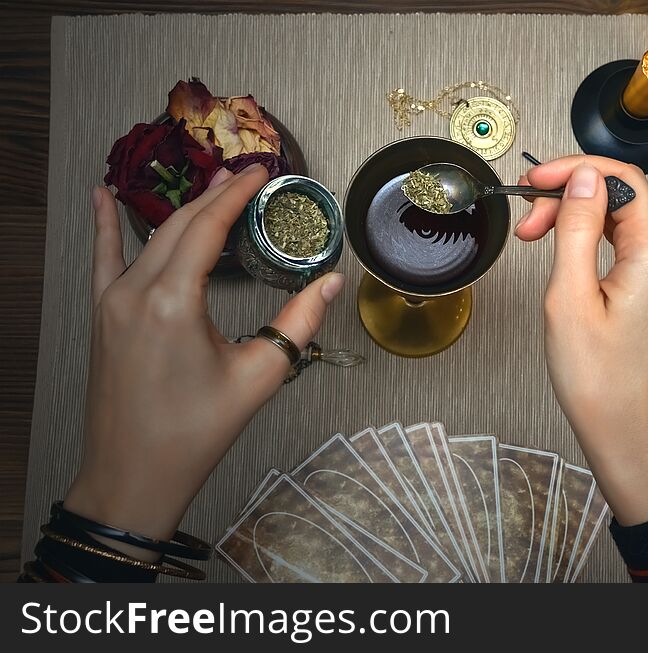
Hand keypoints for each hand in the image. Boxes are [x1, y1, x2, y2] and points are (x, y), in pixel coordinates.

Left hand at [64, 164, 344, 552]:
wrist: (133, 475)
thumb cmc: (195, 433)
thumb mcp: (258, 377)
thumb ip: (298, 322)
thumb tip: (331, 281)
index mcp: (173, 303)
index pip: (207, 228)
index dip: (235, 196)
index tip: (258, 172)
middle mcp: (135, 292)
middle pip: (180, 226)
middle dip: (214, 196)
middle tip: (245, 177)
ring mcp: (112, 303)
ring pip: (150, 238)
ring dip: (182, 209)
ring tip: (211, 185)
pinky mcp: (102, 317)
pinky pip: (104, 259)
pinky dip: (106, 226)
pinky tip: (100, 196)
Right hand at [517, 156, 647, 525]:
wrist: (628, 436)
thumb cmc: (598, 380)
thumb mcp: (570, 297)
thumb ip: (578, 229)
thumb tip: (583, 178)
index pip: (622, 179)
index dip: (574, 170)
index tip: (532, 181)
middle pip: (621, 198)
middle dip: (569, 200)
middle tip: (526, 226)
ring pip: (623, 223)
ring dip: (579, 222)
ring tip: (537, 241)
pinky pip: (629, 250)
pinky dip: (594, 244)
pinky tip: (566, 258)